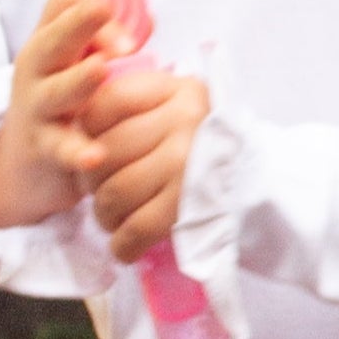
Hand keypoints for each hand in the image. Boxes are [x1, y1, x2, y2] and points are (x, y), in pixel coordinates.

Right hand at [0, 0, 123, 228]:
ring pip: (55, 92)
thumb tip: (150, 16)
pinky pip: (61, 148)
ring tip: (99, 70)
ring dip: (77, 79)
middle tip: (103, 8)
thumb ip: (107, 39)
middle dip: (77, 24)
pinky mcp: (44, 147)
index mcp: (49, 42)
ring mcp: (38, 108)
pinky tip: (95, 155)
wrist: (22, 164)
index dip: (87, 2)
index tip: (113, 4)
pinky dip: (77, 152)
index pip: (63, 7)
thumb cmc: (60, 102)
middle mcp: (38, 70)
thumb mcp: (75, 63)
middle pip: (52, 41)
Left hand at [75, 59, 210, 264]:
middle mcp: (184, 122)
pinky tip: (124, 246)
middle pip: (105, 152)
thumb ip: (137, 106)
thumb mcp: (181, 105)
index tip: (93, 147)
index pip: (107, 103)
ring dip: (103, 214)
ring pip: (115, 192)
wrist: (260, 182)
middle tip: (97, 191)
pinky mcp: (189, 207)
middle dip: (90, 180)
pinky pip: (136, 229)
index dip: (88, 130)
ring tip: (110, 218)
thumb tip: (77, 131)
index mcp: (178, 91)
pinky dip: (122, 245)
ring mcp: (187, 165)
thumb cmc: (208, 144)